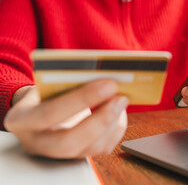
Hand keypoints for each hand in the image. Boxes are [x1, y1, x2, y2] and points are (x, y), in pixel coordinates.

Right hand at [4, 79, 127, 158]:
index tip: (109, 84)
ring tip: (123, 100)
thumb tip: (106, 74)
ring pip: (90, 148)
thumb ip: (68, 81)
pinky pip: (102, 148)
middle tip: (121, 98)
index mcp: (22, 120)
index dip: (81, 99)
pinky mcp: (77, 156)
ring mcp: (58, 154)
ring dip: (113, 122)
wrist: (38, 108)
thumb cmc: (45, 91)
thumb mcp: (47, 83)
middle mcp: (37, 142)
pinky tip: (119, 111)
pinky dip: (116, 128)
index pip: (49, 114)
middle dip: (101, 119)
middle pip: (70, 142)